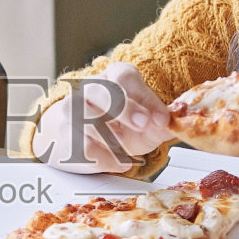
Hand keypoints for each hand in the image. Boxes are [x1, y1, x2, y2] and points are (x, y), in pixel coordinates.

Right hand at [33, 62, 172, 173]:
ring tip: (125, 150)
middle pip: (101, 91)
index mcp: (115, 77)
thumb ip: (160, 123)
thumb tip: (174, 123)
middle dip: (123, 108)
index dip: (144, 97)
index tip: (161, 118)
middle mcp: (91, 87)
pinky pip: (84, 146)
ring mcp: (73, 109)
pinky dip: (106, 159)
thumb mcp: (146, 123)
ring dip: (111, 138)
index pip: (125, 77)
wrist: (81, 138)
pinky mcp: (64, 133)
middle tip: (143, 124)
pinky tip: (118, 161)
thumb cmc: (118, 126)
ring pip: (87, 119)